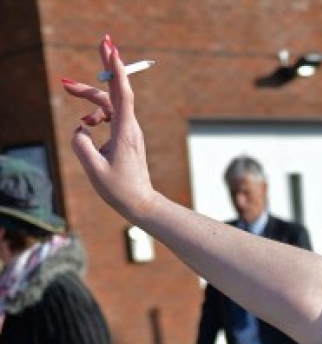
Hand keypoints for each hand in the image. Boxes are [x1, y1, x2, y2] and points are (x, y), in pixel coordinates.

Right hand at [62, 36, 156, 225]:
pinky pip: (111, 116)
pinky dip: (97, 114)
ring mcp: (130, 131)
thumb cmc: (121, 190)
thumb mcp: (95, 171)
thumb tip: (80, 129)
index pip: (122, 93)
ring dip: (90, 97)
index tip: (110, 48)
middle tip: (66, 80)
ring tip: (69, 92)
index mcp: (125, 132)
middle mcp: (130, 127)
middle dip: (90, 82)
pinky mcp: (127, 137)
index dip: (116, 69)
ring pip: (109, 103)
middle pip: (112, 94)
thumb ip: (82, 146)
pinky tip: (85, 123)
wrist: (142, 204)